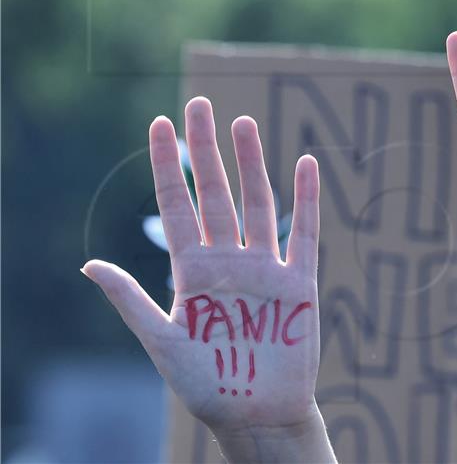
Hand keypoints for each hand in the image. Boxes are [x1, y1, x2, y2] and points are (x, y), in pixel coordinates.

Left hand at [82, 97, 321, 435]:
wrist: (256, 413)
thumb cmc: (207, 384)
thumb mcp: (162, 342)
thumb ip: (132, 300)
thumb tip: (88, 264)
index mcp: (192, 270)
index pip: (176, 205)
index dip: (168, 165)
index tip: (160, 123)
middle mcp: (227, 261)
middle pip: (216, 194)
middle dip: (207, 150)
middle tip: (200, 105)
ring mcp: (264, 268)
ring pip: (257, 204)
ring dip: (251, 164)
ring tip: (243, 123)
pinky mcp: (298, 283)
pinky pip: (303, 234)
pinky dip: (306, 201)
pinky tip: (305, 165)